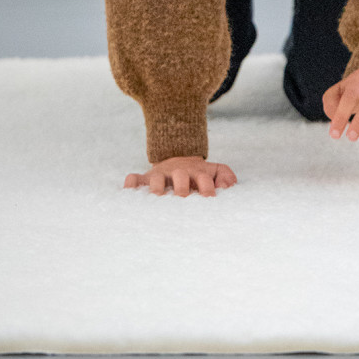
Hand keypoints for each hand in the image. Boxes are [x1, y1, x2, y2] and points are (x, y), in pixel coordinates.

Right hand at [123, 155, 237, 197]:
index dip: (207, 189)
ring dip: (157, 188)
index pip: (204, 179)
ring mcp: (161, 175)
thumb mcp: (213, 171)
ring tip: (157, 198)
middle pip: (180, 177)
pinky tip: (129, 190)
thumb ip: (225, 176)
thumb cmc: (197, 173)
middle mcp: (178, 172)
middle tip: (183, 201)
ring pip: (157, 179)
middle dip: (182, 189)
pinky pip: (135, 179)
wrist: (177, 157)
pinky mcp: (145, 178)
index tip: (210, 202)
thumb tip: (229, 187)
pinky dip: (131, 184)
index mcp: (197, 172)